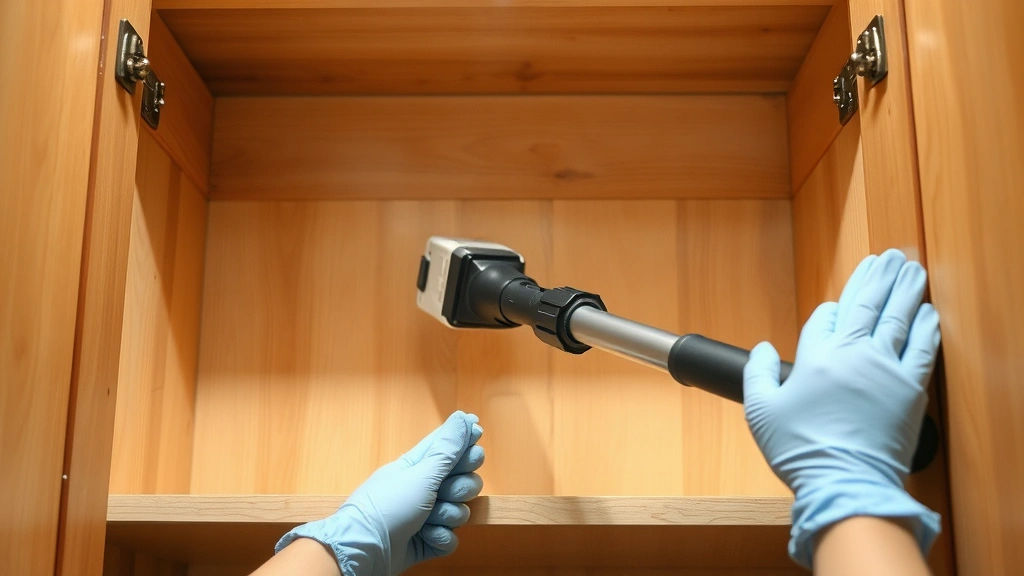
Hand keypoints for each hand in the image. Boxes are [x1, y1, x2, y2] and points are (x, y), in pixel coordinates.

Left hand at [275, 411, 484, 575]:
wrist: (364, 549)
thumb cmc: (388, 505)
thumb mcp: (421, 473)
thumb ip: (448, 448)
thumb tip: (464, 416)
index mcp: (420, 466)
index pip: (450, 447)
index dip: (466, 444)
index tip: (477, 442)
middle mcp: (425, 489)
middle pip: (465, 481)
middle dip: (460, 488)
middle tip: (444, 492)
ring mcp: (427, 516)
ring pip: (460, 511)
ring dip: (447, 516)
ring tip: (427, 520)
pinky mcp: (428, 541)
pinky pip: (450, 538)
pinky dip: (440, 538)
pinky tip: (425, 537)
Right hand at [743, 249, 941, 567]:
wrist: (844, 482)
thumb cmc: (800, 451)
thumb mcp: (761, 412)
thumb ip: (758, 373)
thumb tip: (763, 347)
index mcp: (815, 357)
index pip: (826, 316)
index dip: (831, 309)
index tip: (836, 307)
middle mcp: (852, 354)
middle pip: (866, 304)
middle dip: (877, 277)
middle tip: (889, 257)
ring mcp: (885, 369)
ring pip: (897, 317)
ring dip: (905, 289)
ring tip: (911, 268)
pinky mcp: (911, 389)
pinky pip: (923, 348)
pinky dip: (926, 326)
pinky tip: (927, 310)